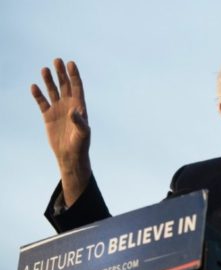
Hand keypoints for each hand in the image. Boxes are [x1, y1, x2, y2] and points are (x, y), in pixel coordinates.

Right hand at [32, 59, 91, 205]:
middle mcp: (69, 105)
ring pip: (53, 91)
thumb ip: (80, 121)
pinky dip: (38, 95)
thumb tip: (73, 111)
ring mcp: (58, 110)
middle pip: (65, 85)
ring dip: (49, 80)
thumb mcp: (83, 133)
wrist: (70, 155)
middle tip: (57, 60)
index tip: (71, 63)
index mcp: (80, 107)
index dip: (74, 75)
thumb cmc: (81, 144)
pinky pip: (42, 103)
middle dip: (61, 73)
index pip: (77, 87)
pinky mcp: (48, 117)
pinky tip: (34, 86)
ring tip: (45, 69)